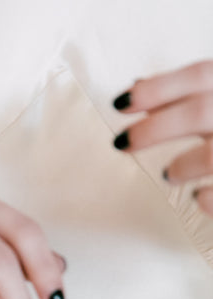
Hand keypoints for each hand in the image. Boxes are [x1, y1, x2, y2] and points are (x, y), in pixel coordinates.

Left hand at [112, 59, 212, 215]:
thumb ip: (191, 95)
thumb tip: (137, 86)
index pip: (203, 74)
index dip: (158, 88)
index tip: (120, 104)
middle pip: (201, 111)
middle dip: (154, 128)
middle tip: (121, 142)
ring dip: (183, 164)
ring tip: (171, 173)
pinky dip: (207, 198)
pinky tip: (197, 197)